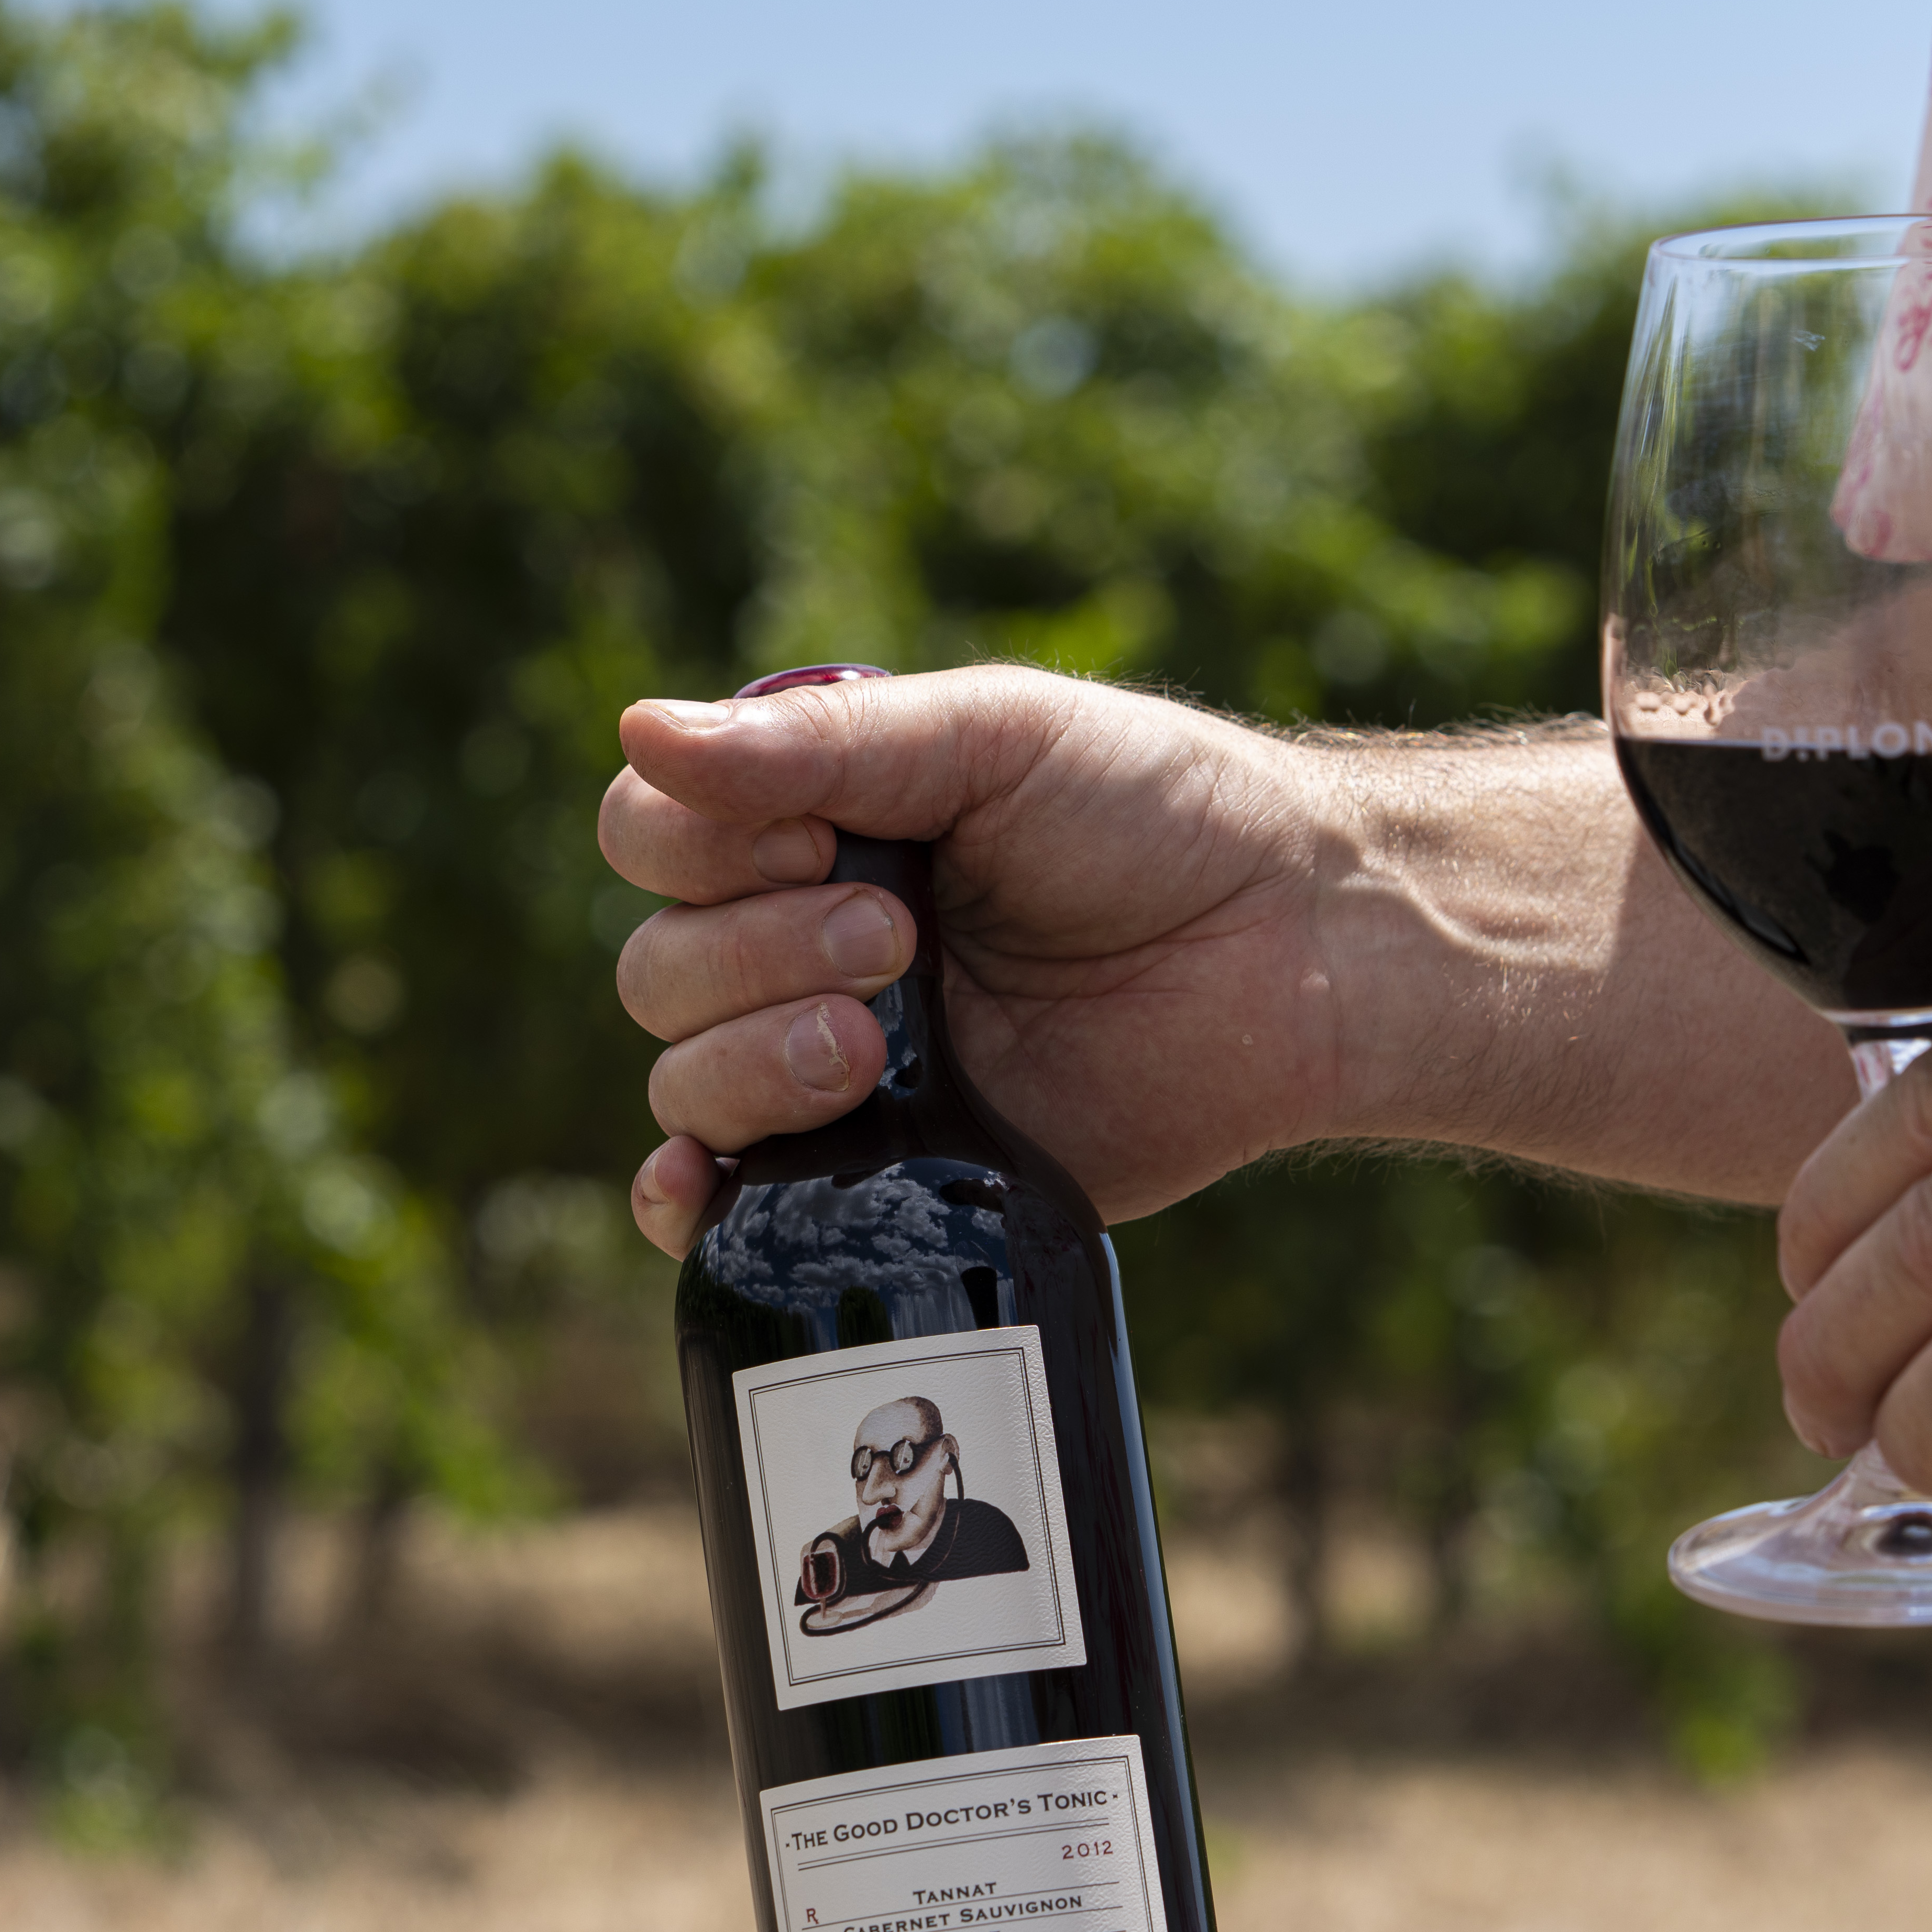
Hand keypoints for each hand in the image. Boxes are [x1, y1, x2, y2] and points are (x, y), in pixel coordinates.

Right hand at [605, 668, 1359, 1254]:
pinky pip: (734, 1203)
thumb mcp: (995, 737)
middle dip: (757, 954)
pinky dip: (690, 1200)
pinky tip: (700, 1190)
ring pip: (687, 1079)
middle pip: (661, 968)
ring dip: (752, 1062)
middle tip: (902, 945)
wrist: (1293, 953)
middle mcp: (804, 944)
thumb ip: (824, 744)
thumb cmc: (1159, 817)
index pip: (655, 836)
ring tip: (873, 1045)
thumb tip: (638, 728)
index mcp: (816, 824)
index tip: (822, 845)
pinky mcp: (896, 1171)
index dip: (701, 849)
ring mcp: (841, 1067)